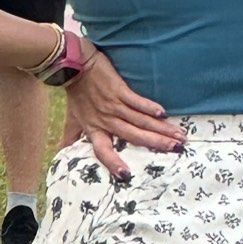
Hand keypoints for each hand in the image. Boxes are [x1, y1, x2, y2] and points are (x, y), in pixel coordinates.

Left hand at [63, 48, 185, 181]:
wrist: (74, 68)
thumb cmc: (76, 94)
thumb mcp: (72, 119)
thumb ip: (71, 136)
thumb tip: (64, 152)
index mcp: (94, 129)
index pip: (103, 151)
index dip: (113, 163)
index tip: (126, 175)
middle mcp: (105, 120)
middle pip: (133, 135)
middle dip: (156, 143)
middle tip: (176, 149)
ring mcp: (113, 105)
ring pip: (140, 120)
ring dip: (161, 128)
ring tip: (179, 135)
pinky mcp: (119, 90)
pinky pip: (136, 101)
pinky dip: (149, 107)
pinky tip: (163, 113)